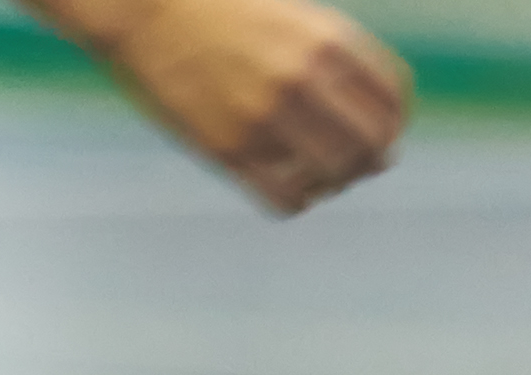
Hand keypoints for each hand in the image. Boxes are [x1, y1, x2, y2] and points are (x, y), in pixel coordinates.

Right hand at [94, 0, 410, 215]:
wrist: (136, 6)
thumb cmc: (217, 6)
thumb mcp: (291, 14)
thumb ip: (336, 58)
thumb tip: (383, 117)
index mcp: (325, 40)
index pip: (392, 100)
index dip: (393, 121)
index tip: (381, 129)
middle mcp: (301, 78)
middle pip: (373, 145)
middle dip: (372, 158)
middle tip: (358, 161)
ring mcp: (264, 116)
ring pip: (335, 177)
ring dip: (335, 181)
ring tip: (320, 174)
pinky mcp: (228, 149)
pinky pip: (288, 199)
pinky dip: (298, 198)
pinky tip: (289, 185)